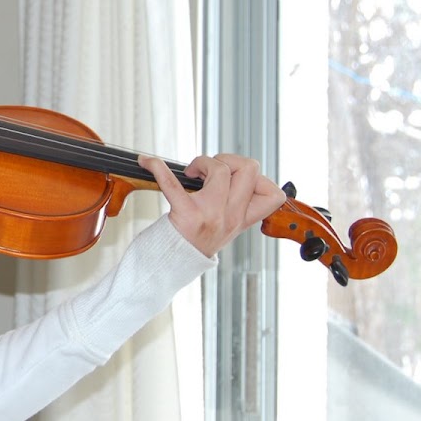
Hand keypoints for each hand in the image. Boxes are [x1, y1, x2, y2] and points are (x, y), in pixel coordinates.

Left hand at [139, 153, 285, 256]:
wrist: (175, 262)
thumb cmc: (198, 238)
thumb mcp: (229, 225)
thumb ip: (239, 201)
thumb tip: (238, 169)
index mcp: (243, 219)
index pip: (274, 195)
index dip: (260, 178)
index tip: (238, 179)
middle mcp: (231, 216)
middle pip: (249, 169)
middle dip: (229, 159)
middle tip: (211, 170)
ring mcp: (210, 215)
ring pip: (221, 169)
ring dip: (204, 161)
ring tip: (192, 173)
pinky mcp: (185, 214)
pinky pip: (172, 183)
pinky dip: (157, 167)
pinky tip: (147, 162)